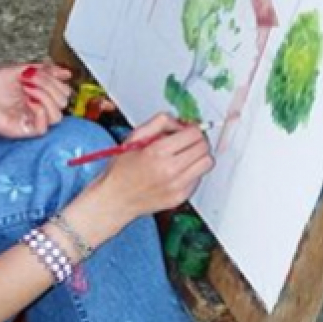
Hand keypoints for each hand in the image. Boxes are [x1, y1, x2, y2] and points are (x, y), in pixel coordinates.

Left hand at [0, 62, 72, 137]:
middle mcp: (36, 107)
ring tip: (28, 90)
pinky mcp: (22, 130)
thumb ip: (45, 70)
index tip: (38, 72)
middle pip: (62, 103)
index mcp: (37, 94)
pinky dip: (40, 112)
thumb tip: (66, 73)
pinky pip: (43, 128)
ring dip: (46, 97)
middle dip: (50, 86)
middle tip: (30, 80)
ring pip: (57, 116)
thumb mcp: (20, 69)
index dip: (56, 81)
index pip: (63, 92)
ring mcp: (29, 119)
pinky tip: (29, 102)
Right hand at [92, 113, 214, 222]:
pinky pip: (198, 179)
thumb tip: (181, 123)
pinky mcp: (180, 197)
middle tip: (187, 141)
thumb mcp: (134, 137)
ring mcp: (177, 186)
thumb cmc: (122, 168)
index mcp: (158, 152)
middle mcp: (170, 170)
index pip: (194, 134)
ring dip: (198, 156)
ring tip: (184, 156)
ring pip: (206, 164)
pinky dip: (192, 172)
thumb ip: (160, 123)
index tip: (187, 129)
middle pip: (204, 148)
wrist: (115, 198)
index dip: (192, 128)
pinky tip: (177, 171)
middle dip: (198, 141)